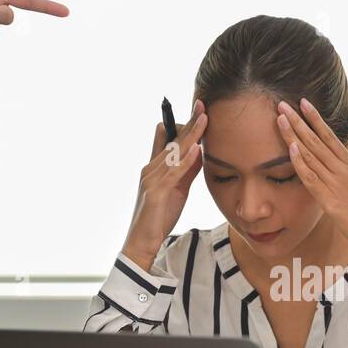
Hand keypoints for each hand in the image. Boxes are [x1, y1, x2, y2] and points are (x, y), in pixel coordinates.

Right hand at [122, 102, 206, 263]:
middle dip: (188, 122)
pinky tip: (196, 150)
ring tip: (205, 120)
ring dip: (190, 135)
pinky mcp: (155, 192)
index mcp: (154, 167)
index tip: (199, 111)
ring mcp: (151, 179)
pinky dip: (185, 160)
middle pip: (171, 140)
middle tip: (203, 105)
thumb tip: (200, 154)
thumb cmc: (159, 217)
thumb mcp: (178, 190)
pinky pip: (173, 173)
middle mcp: (150, 168)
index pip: (166, 138)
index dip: (182, 124)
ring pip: (173, 152)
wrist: (143, 242)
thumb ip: (187, 172)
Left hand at [275, 98, 347, 262]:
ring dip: (293, 135)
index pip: (331, 136)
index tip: (303, 104)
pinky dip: (300, 162)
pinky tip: (291, 148)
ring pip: (311, 155)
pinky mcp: (330, 201)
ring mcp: (337, 184)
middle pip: (317, 140)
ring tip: (280, 118)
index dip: (315, 119)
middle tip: (283, 104)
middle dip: (298, 121)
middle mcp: (345, 171)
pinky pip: (311, 179)